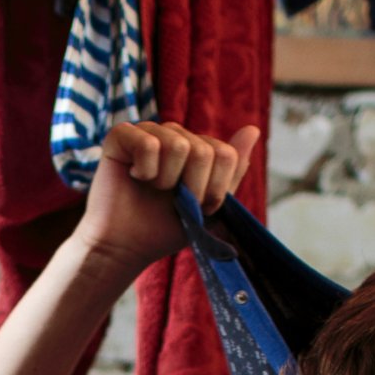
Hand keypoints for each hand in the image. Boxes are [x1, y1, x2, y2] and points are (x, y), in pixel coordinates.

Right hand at [73, 121, 260, 280]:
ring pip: (178, 146)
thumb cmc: (163, 228)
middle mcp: (173, 134)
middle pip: (204, 151)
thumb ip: (232, 169)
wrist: (125, 246)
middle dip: (192, 188)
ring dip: (167, 180)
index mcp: (196, 147)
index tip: (197, 206)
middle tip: (171, 201)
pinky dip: (145, 170)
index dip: (214, 189)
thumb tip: (253, 128)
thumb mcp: (208, 205)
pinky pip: (148, 144)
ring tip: (152, 188)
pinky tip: (134, 177)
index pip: (226, 155)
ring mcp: (148, 131)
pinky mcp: (121, 135)